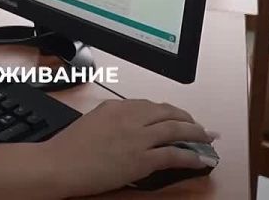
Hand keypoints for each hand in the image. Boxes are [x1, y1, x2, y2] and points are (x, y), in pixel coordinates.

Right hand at [41, 99, 215, 196]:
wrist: (60, 164)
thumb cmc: (69, 148)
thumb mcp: (91, 122)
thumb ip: (112, 119)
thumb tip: (128, 126)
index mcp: (115, 106)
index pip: (150, 105)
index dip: (168, 111)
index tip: (176, 116)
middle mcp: (129, 118)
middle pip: (167, 113)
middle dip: (187, 119)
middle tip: (199, 125)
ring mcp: (137, 138)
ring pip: (176, 130)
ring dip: (196, 134)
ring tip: (207, 137)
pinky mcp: (141, 159)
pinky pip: (173, 155)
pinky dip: (191, 156)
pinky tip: (200, 158)